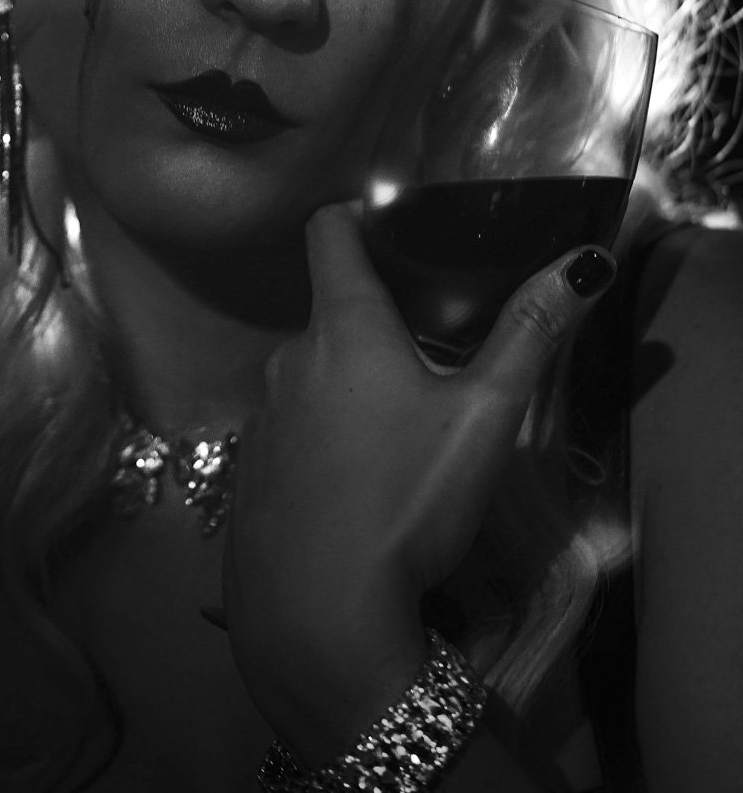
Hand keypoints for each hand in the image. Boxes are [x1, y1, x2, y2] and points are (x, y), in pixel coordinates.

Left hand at [222, 202, 614, 764]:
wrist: (320, 617)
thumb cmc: (408, 499)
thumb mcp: (484, 417)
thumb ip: (529, 333)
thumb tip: (582, 261)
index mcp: (343, 328)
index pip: (329, 230)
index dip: (357, 214)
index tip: (392, 224)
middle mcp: (288, 358)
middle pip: (330, 313)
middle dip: (375, 324)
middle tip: (431, 355)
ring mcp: (259, 418)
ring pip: (310, 377)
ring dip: (348, 387)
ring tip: (399, 432)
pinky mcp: (248, 474)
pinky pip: (289, 432)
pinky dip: (321, 439)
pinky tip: (356, 487)